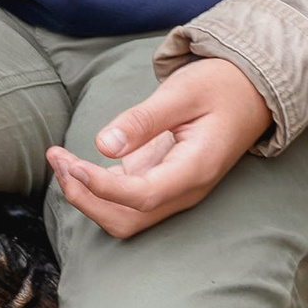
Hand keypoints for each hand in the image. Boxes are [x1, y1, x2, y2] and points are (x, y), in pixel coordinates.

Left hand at [49, 57, 271, 242]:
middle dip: (85, 198)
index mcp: (195, 169)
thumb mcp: (182, 92)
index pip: (142, 196)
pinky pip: (124, 200)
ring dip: (86, 196)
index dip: (103, 188)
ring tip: (60, 159)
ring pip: (123, 215)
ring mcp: (173, 190)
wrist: (249, 94)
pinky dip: (95, 187)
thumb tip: (103, 144)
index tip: (73, 165)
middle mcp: (184, 190)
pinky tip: (74, 162)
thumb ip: (144, 120)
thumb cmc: (219, 87)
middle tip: (58, 159)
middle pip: (127, 219)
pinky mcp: (161, 182)